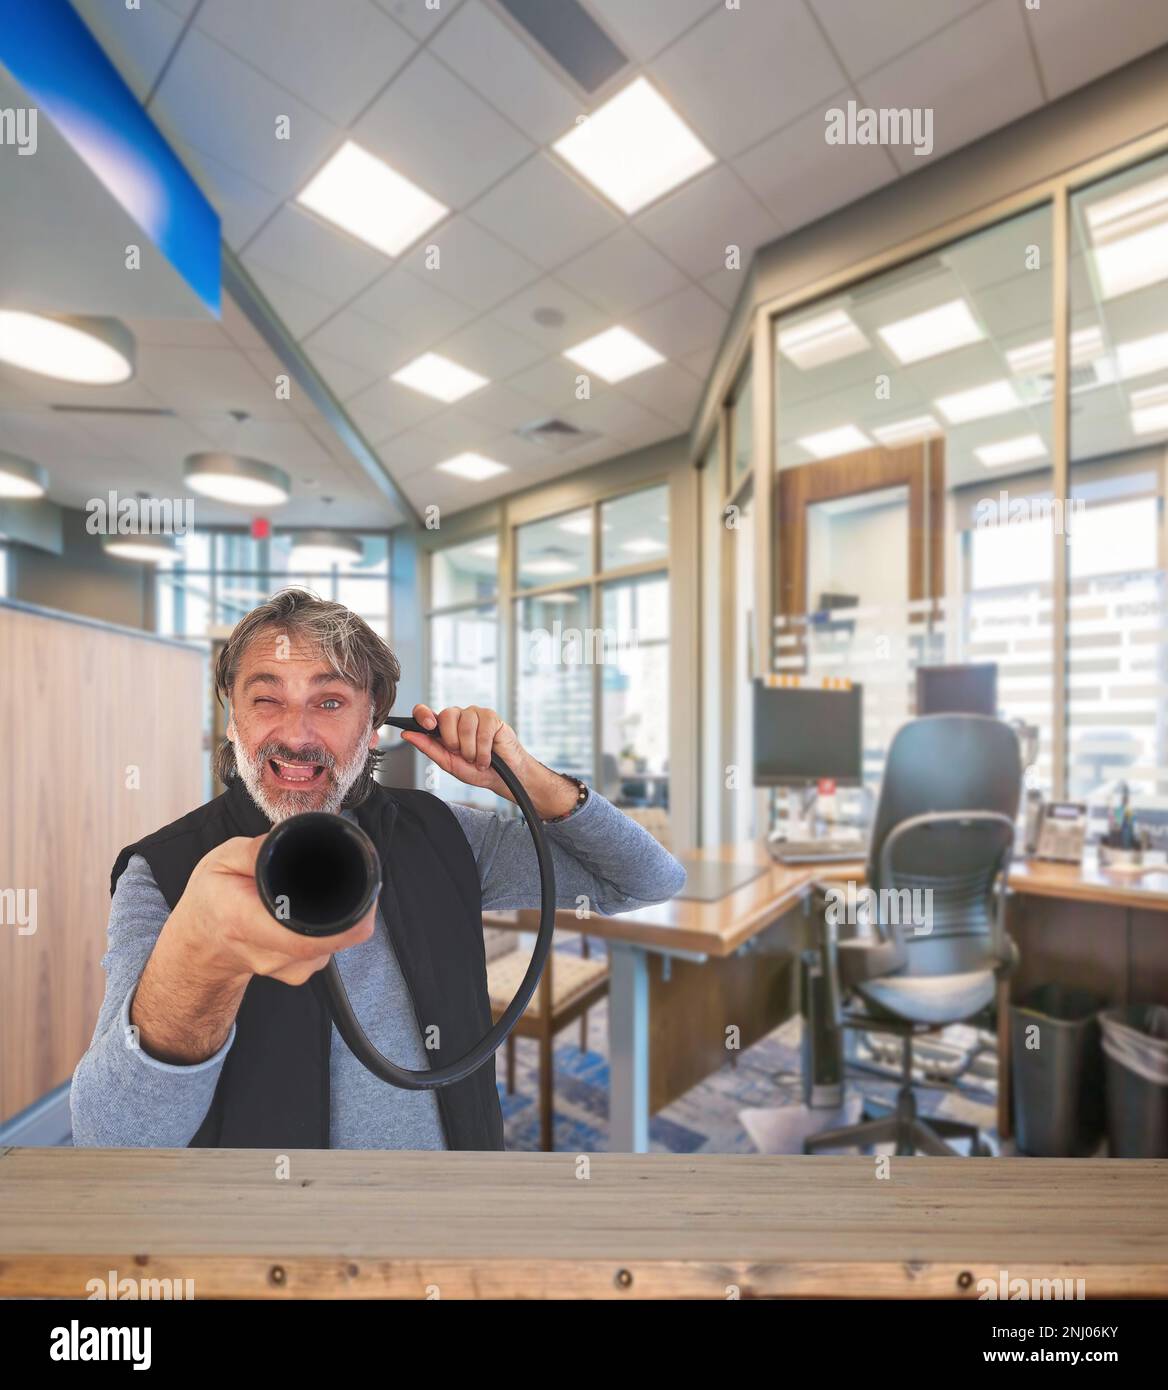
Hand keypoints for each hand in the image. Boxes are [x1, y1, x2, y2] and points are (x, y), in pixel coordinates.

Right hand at [168, 834, 375, 987]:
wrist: (201, 947)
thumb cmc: (210, 902)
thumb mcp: (221, 861)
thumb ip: (257, 849)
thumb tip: (291, 835)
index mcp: (246, 923)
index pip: (306, 936)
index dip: (347, 915)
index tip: (362, 885)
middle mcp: (271, 954)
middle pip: (334, 936)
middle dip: (351, 901)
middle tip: (341, 872)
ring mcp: (289, 969)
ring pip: (336, 940)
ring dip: (337, 912)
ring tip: (310, 894)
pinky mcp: (300, 972)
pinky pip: (329, 946)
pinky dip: (329, 925)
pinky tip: (308, 910)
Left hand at [400, 703, 580, 819]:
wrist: (503, 777)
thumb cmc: (476, 770)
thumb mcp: (448, 763)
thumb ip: (428, 748)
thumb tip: (408, 734)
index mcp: (443, 728)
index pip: (425, 712)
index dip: (423, 714)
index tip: (428, 726)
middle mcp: (458, 718)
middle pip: (446, 716)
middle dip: (454, 742)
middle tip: (463, 755)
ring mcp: (475, 715)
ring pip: (465, 724)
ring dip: (472, 749)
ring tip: (477, 759)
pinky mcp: (491, 717)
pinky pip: (483, 729)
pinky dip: (484, 749)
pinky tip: (488, 756)